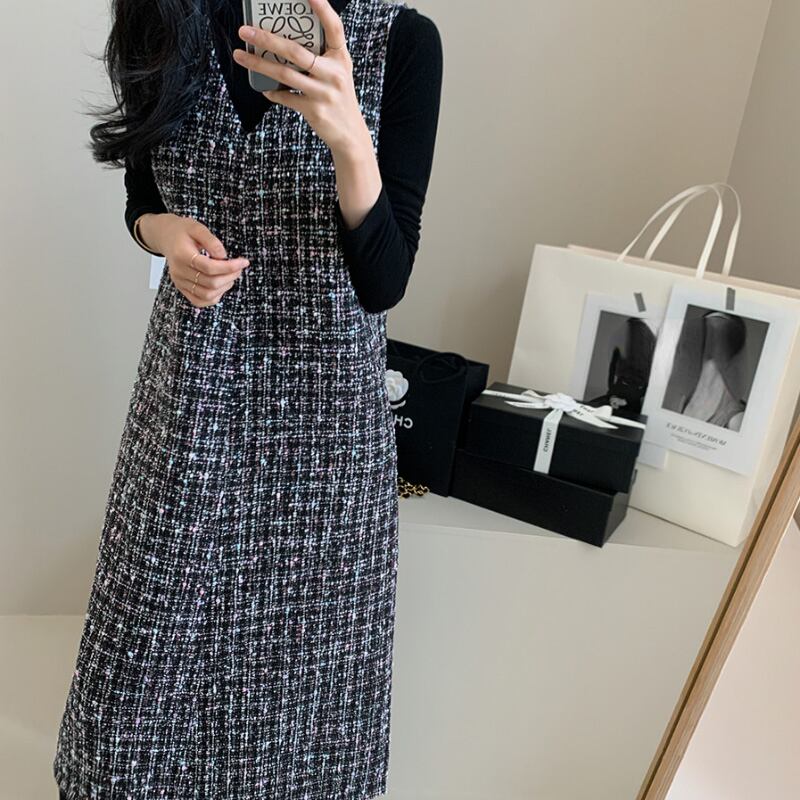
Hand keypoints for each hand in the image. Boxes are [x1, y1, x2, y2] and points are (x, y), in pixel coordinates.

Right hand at [139, 213, 250, 307]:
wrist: (167, 237)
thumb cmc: (183, 232)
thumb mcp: (197, 228)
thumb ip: (211, 241)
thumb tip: (223, 256)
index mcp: (182, 255)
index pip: (209, 267)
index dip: (230, 267)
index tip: (243, 262)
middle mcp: (179, 271)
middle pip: (210, 283)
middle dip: (230, 276)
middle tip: (238, 267)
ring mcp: (180, 282)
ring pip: (207, 294)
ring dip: (225, 287)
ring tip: (230, 275)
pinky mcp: (182, 288)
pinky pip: (200, 301)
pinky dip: (214, 297)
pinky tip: (221, 285)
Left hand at [232, 0, 371, 155]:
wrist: (351, 135)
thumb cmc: (338, 97)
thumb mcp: (337, 73)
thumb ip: (319, 57)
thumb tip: (282, 42)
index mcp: (341, 58)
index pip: (334, 28)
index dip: (323, 9)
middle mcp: (334, 74)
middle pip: (296, 51)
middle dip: (267, 39)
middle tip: (245, 31)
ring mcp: (324, 93)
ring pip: (284, 74)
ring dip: (259, 65)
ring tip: (240, 56)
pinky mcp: (314, 111)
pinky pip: (286, 97)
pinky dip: (272, 92)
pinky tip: (264, 88)